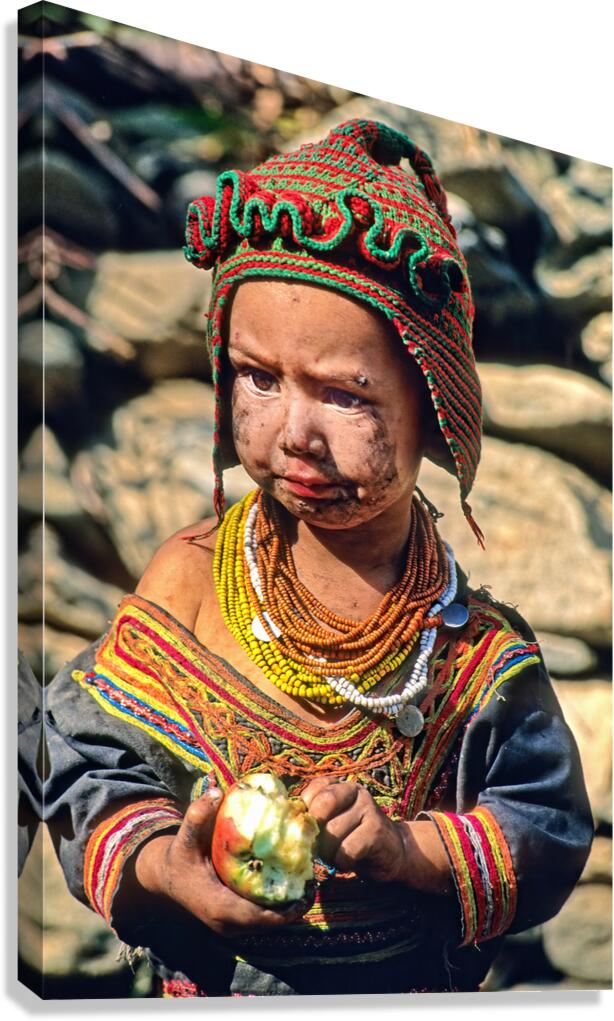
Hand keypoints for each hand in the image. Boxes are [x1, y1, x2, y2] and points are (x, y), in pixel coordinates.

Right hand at [134, 789, 309, 937]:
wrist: (164, 878)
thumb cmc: (177, 857)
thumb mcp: (184, 836)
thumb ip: (198, 815)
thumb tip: (216, 791)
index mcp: (218, 907)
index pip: (259, 917)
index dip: (287, 910)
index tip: (307, 891)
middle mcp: (226, 923)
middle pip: (269, 924)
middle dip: (294, 907)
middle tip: (314, 881)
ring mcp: (230, 926)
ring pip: (267, 923)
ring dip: (288, 907)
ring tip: (308, 882)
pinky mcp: (233, 922)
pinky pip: (261, 918)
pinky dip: (277, 905)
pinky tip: (291, 884)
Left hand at [300, 777, 407, 883]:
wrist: (394, 851)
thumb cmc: (354, 838)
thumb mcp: (333, 822)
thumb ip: (315, 818)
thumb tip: (289, 826)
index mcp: (339, 786)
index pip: (311, 792)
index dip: (306, 816)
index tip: (312, 832)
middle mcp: (354, 790)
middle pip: (322, 807)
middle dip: (316, 834)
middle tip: (321, 848)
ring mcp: (368, 808)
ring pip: (333, 832)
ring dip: (329, 853)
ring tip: (337, 856)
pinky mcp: (377, 830)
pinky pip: (347, 850)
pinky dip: (343, 862)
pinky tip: (350, 862)